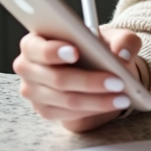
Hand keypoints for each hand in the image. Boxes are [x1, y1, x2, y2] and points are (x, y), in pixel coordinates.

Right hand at [12, 27, 146, 132]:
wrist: (94, 67)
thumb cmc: (95, 47)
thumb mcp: (112, 36)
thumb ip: (122, 39)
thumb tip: (122, 54)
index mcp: (35, 41)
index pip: (36, 47)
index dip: (53, 51)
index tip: (74, 52)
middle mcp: (27, 67)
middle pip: (56, 78)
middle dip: (89, 81)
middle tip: (117, 81)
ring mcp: (33, 91)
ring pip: (66, 99)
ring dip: (97, 100)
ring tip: (122, 97)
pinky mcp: (44, 110)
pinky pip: (68, 114)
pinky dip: (93, 109)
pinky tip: (111, 104)